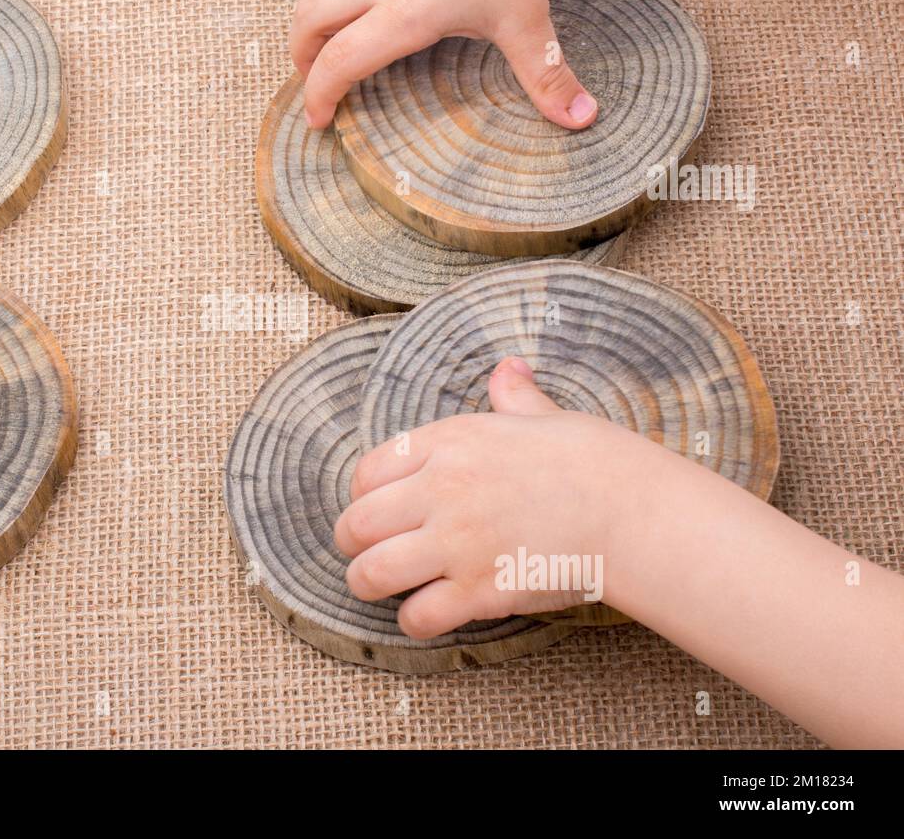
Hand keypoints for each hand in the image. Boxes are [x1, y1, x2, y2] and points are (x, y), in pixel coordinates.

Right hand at [291, 0, 611, 129]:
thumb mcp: (529, 26)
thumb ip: (547, 78)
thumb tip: (582, 120)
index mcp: (403, 14)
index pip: (339, 62)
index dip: (318, 96)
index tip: (319, 120)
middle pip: (308, 20)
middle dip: (302, 57)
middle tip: (315, 78)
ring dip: (307, 10)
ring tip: (321, 33)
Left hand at [334, 356, 684, 636]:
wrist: (636, 513)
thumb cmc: (596, 462)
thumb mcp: (546, 418)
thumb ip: (515, 398)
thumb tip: (508, 369)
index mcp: (451, 442)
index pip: (367, 472)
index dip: (363, 496)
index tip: (377, 510)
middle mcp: (442, 490)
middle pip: (356, 524)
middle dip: (354, 543)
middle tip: (369, 552)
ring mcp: (457, 543)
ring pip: (369, 573)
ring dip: (368, 583)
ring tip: (382, 586)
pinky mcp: (479, 590)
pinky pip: (416, 615)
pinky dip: (413, 621)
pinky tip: (427, 613)